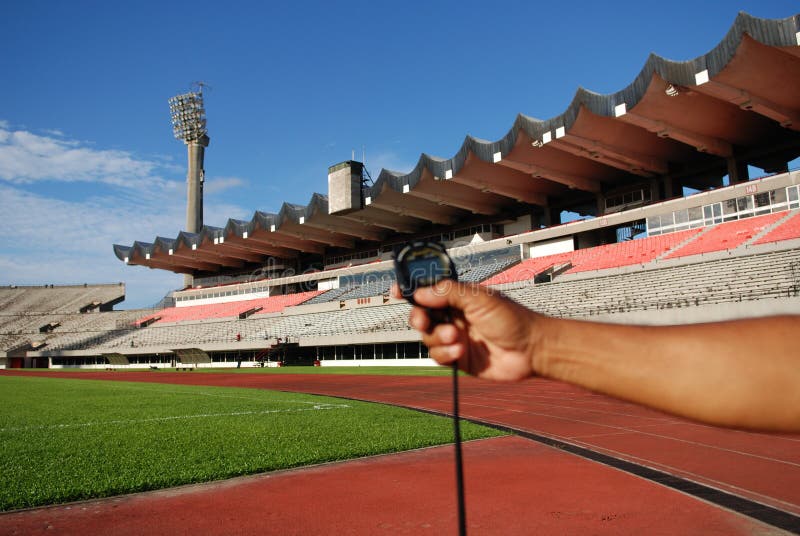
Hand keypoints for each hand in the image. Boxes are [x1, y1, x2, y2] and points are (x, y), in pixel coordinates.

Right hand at [392, 281, 543, 380]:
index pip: (428, 290)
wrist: (531, 350)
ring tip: (457, 338)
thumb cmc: (512, 319)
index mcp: (458, 297)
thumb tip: (421, 293)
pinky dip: (445, 353)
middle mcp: (454, 315)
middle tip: (424, 320)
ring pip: (427, 337)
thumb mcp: (479, 299)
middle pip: (421, 314)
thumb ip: (448, 293)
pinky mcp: (458, 358)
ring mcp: (455, 337)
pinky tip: (460, 351)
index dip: (411, 290)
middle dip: (418, 317)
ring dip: (437, 337)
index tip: (397, 291)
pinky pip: (438, 356)